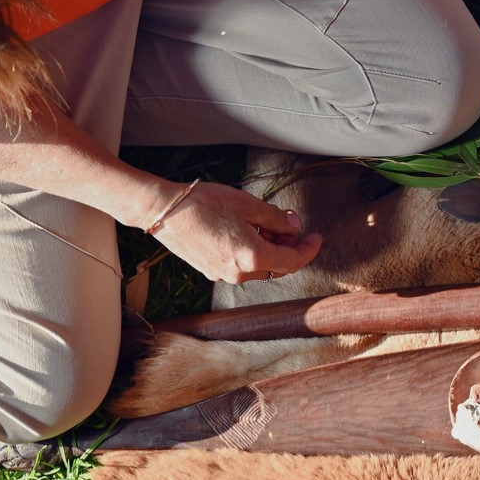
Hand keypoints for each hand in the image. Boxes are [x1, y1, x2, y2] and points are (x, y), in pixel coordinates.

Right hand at [150, 180, 323, 283]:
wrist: (163, 211)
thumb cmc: (204, 203)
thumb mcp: (248, 205)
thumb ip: (276, 218)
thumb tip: (293, 225)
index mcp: (253, 258)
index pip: (293, 260)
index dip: (308, 249)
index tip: (316, 238)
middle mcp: (239, 274)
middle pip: (277, 266)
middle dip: (288, 247)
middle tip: (289, 224)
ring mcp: (223, 275)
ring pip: (259, 267)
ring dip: (269, 249)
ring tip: (265, 223)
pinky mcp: (211, 271)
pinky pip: (241, 266)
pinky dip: (252, 253)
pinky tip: (247, 231)